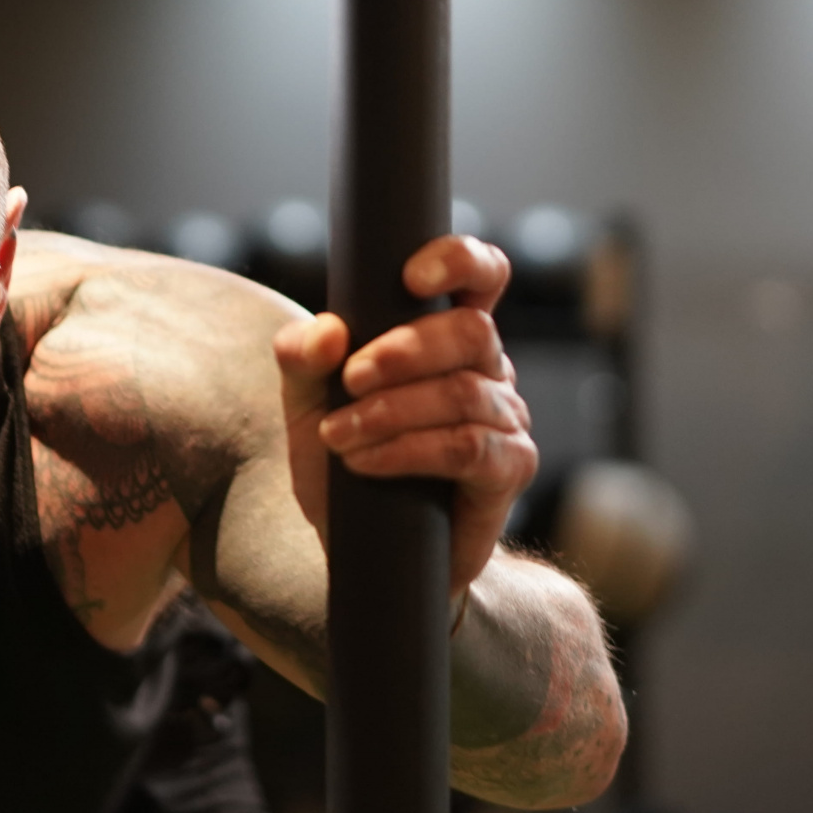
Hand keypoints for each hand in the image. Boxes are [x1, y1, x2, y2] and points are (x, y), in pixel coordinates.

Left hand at [273, 235, 535, 596]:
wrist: (368, 551)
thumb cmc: (344, 462)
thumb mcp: (307, 404)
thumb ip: (303, 359)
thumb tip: (328, 332)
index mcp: (448, 335)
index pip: (482, 275)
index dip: (460, 261)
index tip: (411, 277)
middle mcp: (489, 367)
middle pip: (471, 331)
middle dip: (405, 349)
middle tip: (350, 380)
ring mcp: (507, 418)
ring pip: (464, 394)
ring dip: (391, 412)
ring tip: (339, 436)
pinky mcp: (510, 469)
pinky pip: (468, 448)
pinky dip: (408, 451)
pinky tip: (366, 462)